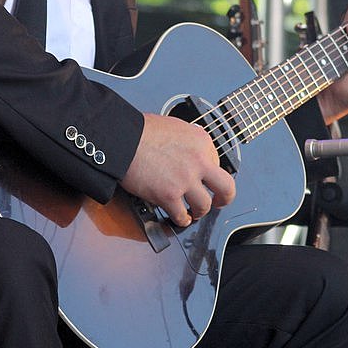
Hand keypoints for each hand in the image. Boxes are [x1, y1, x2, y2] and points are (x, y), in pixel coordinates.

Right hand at [120, 112, 235, 226]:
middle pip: (225, 187)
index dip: (209, 173)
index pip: (217, 162)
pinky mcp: (168, 195)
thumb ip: (189, 143)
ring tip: (194, 212)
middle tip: (219, 201)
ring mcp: (185, 180)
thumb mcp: (176, 127)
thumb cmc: (141, 131)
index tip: (205, 179)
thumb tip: (190, 155)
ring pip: (204, 205)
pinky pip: (181, 215)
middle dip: (224, 198)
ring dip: (199, 211)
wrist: (121, 139)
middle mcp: (198, 161)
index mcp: (201, 141)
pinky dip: (181, 220)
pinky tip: (179, 218)